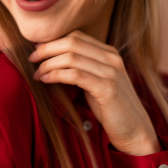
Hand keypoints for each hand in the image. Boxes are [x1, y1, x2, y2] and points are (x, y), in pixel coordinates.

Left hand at [29, 30, 160, 155]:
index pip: (76, 36)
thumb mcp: (95, 82)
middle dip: (47, 49)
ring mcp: (111, 72)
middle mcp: (111, 58)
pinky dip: (56, 75)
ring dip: (48, 64)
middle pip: (71, 42)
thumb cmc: (110, 108)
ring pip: (71, 57)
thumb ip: (80, 68)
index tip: (37, 51)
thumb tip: (50, 59)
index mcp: (109, 53)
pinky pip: (75, 75)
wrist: (135, 131)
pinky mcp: (107, 89)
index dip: (53, 41)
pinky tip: (46, 80)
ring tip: (37, 74)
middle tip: (32, 60)